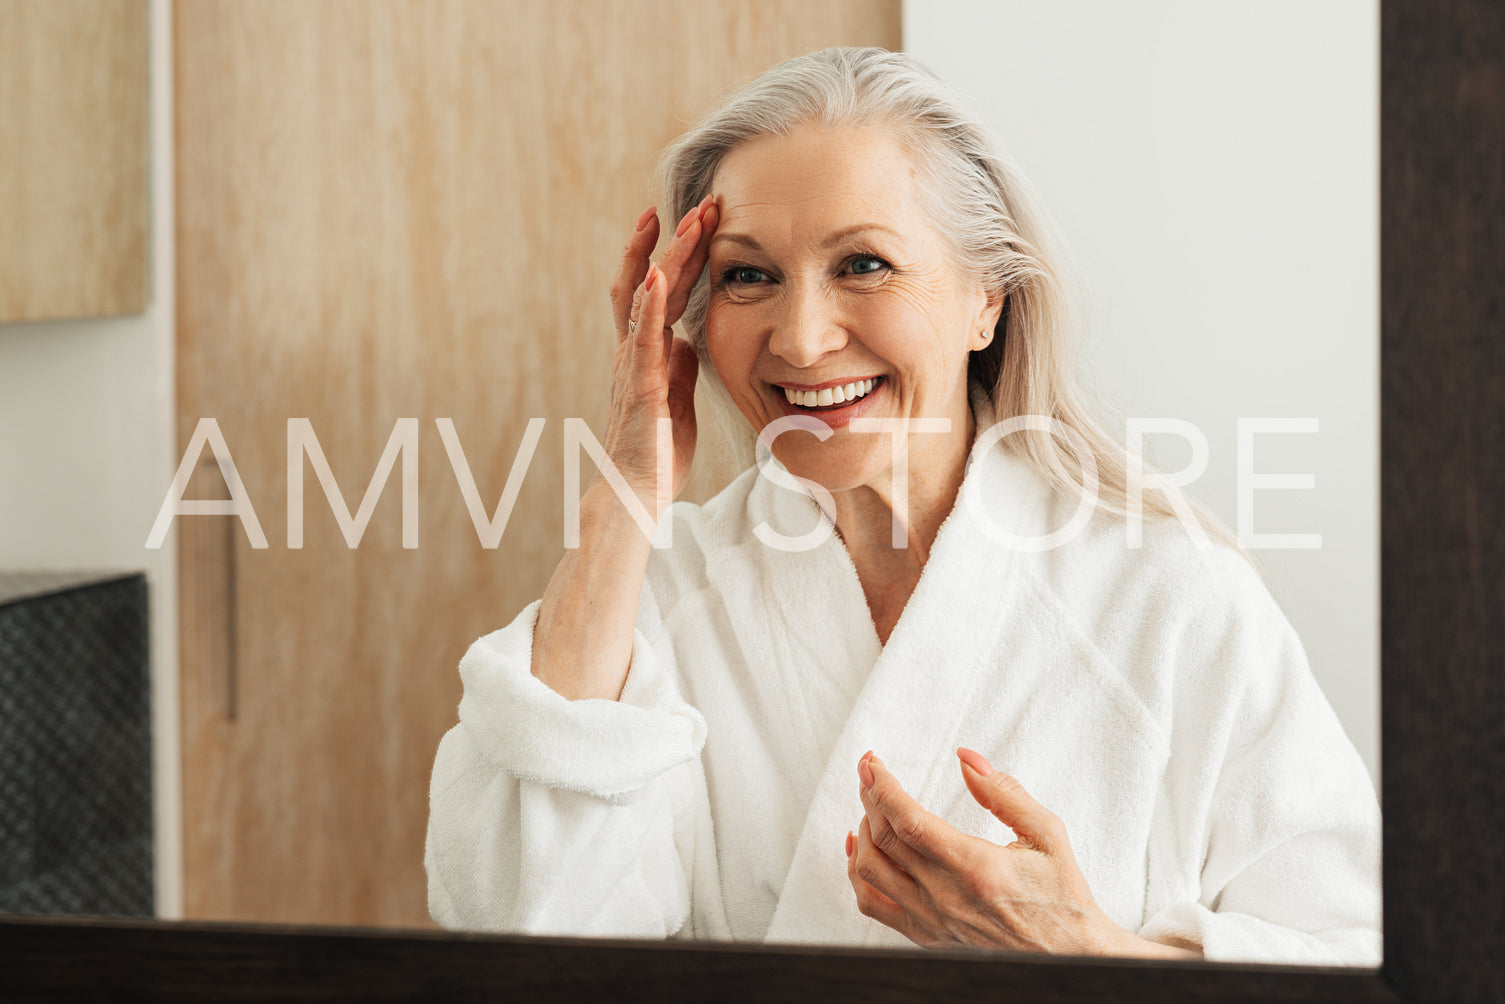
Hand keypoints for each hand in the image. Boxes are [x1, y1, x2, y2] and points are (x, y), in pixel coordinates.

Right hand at [601, 196, 719, 518]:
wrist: (637, 491)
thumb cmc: (657, 453)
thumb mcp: (677, 400)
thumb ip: (680, 369)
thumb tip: (688, 342)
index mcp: (646, 353)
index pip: (661, 291)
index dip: (678, 255)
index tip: (696, 220)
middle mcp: (634, 350)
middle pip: (650, 280)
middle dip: (674, 241)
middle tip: (700, 203)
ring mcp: (634, 363)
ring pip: (645, 297)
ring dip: (666, 256)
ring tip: (685, 220)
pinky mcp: (639, 383)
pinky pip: (641, 335)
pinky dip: (647, 302)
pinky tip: (656, 273)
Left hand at [845, 749, 1200, 958]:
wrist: (1070, 955)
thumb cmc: (1062, 894)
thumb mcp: (1047, 833)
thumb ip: (1004, 792)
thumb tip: (966, 758)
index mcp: (977, 868)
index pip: (909, 820)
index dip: (882, 786)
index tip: (872, 762)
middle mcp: (948, 897)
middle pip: (884, 839)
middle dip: (869, 797)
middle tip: (868, 771)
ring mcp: (933, 920)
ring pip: (870, 872)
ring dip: (862, 832)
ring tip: (873, 807)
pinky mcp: (927, 936)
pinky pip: (874, 906)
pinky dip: (859, 875)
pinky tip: (862, 851)